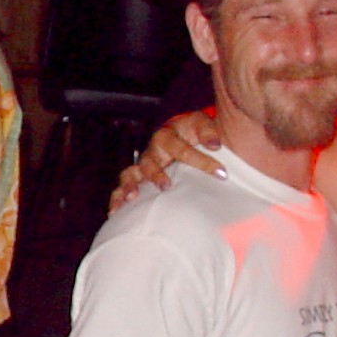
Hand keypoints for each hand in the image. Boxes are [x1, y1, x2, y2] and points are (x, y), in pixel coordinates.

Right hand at [108, 109, 225, 213]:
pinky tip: (115, 212)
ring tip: (132, 197)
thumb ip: (208, 131)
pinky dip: (117, 198)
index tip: (221, 173)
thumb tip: (215, 144)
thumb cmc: (192, 130)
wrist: (182, 133)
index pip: (183, 150)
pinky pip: (121, 187)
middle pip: (150, 162)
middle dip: (156, 175)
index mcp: (168, 136)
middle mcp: (152, 151)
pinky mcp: (137, 177)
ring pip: (131, 174)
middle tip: (166, 186)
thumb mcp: (201, 124)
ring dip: (130, 185)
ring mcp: (143, 165)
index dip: (202, 162)